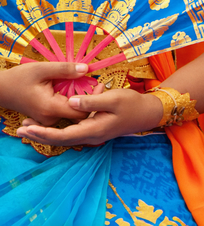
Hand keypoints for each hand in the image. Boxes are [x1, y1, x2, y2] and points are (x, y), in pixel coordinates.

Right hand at [0, 62, 90, 125]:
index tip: (100, 85)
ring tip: (87, 84)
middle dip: (90, 100)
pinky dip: (72, 101)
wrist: (0, 90)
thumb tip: (87, 69)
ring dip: (81, 100)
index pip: (82, 111)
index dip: (94, 100)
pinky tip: (75, 89)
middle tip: (98, 84)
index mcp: (51, 108)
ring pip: (72, 113)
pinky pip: (65, 112)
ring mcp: (48, 121)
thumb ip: (64, 69)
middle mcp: (50, 119)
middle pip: (80, 114)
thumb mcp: (41, 69)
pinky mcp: (47, 118)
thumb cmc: (18, 78)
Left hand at [17, 89, 162, 145]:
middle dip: (39, 136)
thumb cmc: (132, 104)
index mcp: (93, 129)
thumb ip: (91, 101)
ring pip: (64, 138)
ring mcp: (92, 135)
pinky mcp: (94, 131)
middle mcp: (91, 136)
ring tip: (27, 129)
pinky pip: (71, 134)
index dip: (43, 133)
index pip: (63, 136)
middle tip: (19, 131)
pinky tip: (48, 126)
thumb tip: (71, 102)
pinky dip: (56, 132)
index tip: (28, 129)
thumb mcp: (113, 98)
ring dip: (45, 134)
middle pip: (60, 141)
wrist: (148, 113)